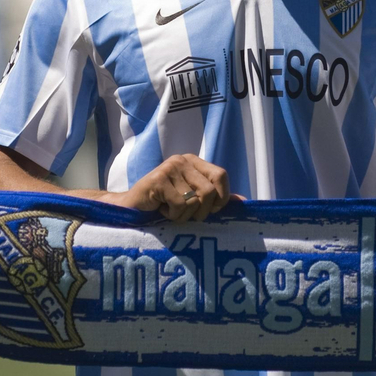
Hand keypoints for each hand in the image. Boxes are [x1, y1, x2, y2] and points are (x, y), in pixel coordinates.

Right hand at [117, 154, 236, 221]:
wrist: (131, 209)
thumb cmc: (164, 205)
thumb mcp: (193, 199)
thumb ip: (217, 198)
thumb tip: (244, 201)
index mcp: (194, 162)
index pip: (221, 175)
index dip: (221, 197)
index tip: (210, 210)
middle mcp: (183, 160)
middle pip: (210, 191)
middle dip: (201, 212)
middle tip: (185, 214)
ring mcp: (170, 167)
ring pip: (195, 201)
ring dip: (184, 215)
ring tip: (170, 210)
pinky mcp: (158, 179)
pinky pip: (180, 204)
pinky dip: (172, 215)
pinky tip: (161, 209)